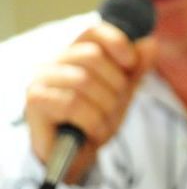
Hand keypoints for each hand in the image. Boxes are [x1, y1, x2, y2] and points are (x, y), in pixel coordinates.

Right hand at [24, 22, 157, 183]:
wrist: (76, 156)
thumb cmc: (96, 119)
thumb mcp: (123, 92)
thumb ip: (136, 69)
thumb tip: (150, 44)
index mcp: (77, 54)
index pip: (94, 32)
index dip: (117, 42)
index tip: (131, 63)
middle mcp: (55, 62)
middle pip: (92, 56)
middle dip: (115, 85)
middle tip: (114, 106)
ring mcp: (41, 80)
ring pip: (83, 81)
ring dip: (105, 107)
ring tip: (103, 122)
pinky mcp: (35, 101)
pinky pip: (72, 104)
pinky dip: (92, 121)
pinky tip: (92, 131)